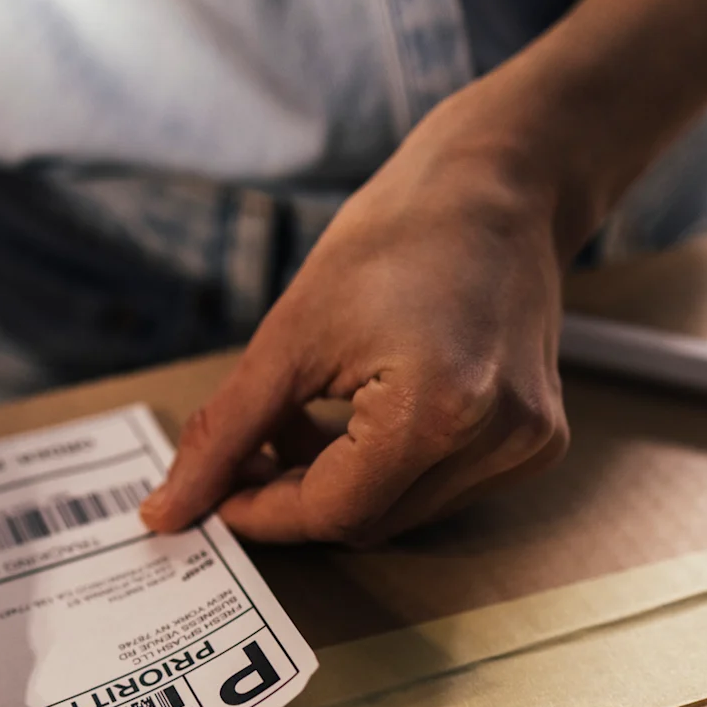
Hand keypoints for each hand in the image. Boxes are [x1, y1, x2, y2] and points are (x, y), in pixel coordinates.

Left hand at [140, 111, 570, 544]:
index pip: (332, 513)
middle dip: (297, 496)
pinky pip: (441, 487)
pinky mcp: (536, 441)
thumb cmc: (401, 235)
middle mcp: (496, 441)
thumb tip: (170, 508)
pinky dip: (391, 467)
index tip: (214, 496)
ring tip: (308, 417)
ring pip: (402, 512)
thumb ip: (226, 432)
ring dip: (343, 482)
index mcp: (438, 412)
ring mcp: (524, 445)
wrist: (498, 185)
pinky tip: (366, 412)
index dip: (261, 512)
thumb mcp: (290, 334)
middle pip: (367, 522)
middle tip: (248, 455)